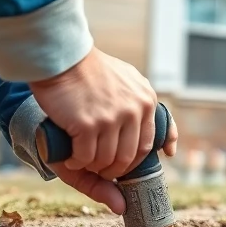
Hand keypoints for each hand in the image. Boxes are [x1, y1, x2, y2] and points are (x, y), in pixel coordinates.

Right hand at [29, 48, 177, 212]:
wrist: (62, 56)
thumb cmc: (89, 73)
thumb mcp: (125, 85)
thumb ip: (139, 115)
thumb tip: (163, 159)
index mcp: (146, 100)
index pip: (149, 143)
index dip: (137, 161)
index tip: (130, 170)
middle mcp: (135, 110)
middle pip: (129, 158)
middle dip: (113, 169)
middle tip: (99, 168)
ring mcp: (112, 118)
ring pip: (107, 161)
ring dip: (93, 166)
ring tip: (82, 159)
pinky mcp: (89, 124)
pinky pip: (86, 158)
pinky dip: (76, 162)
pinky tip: (70, 157)